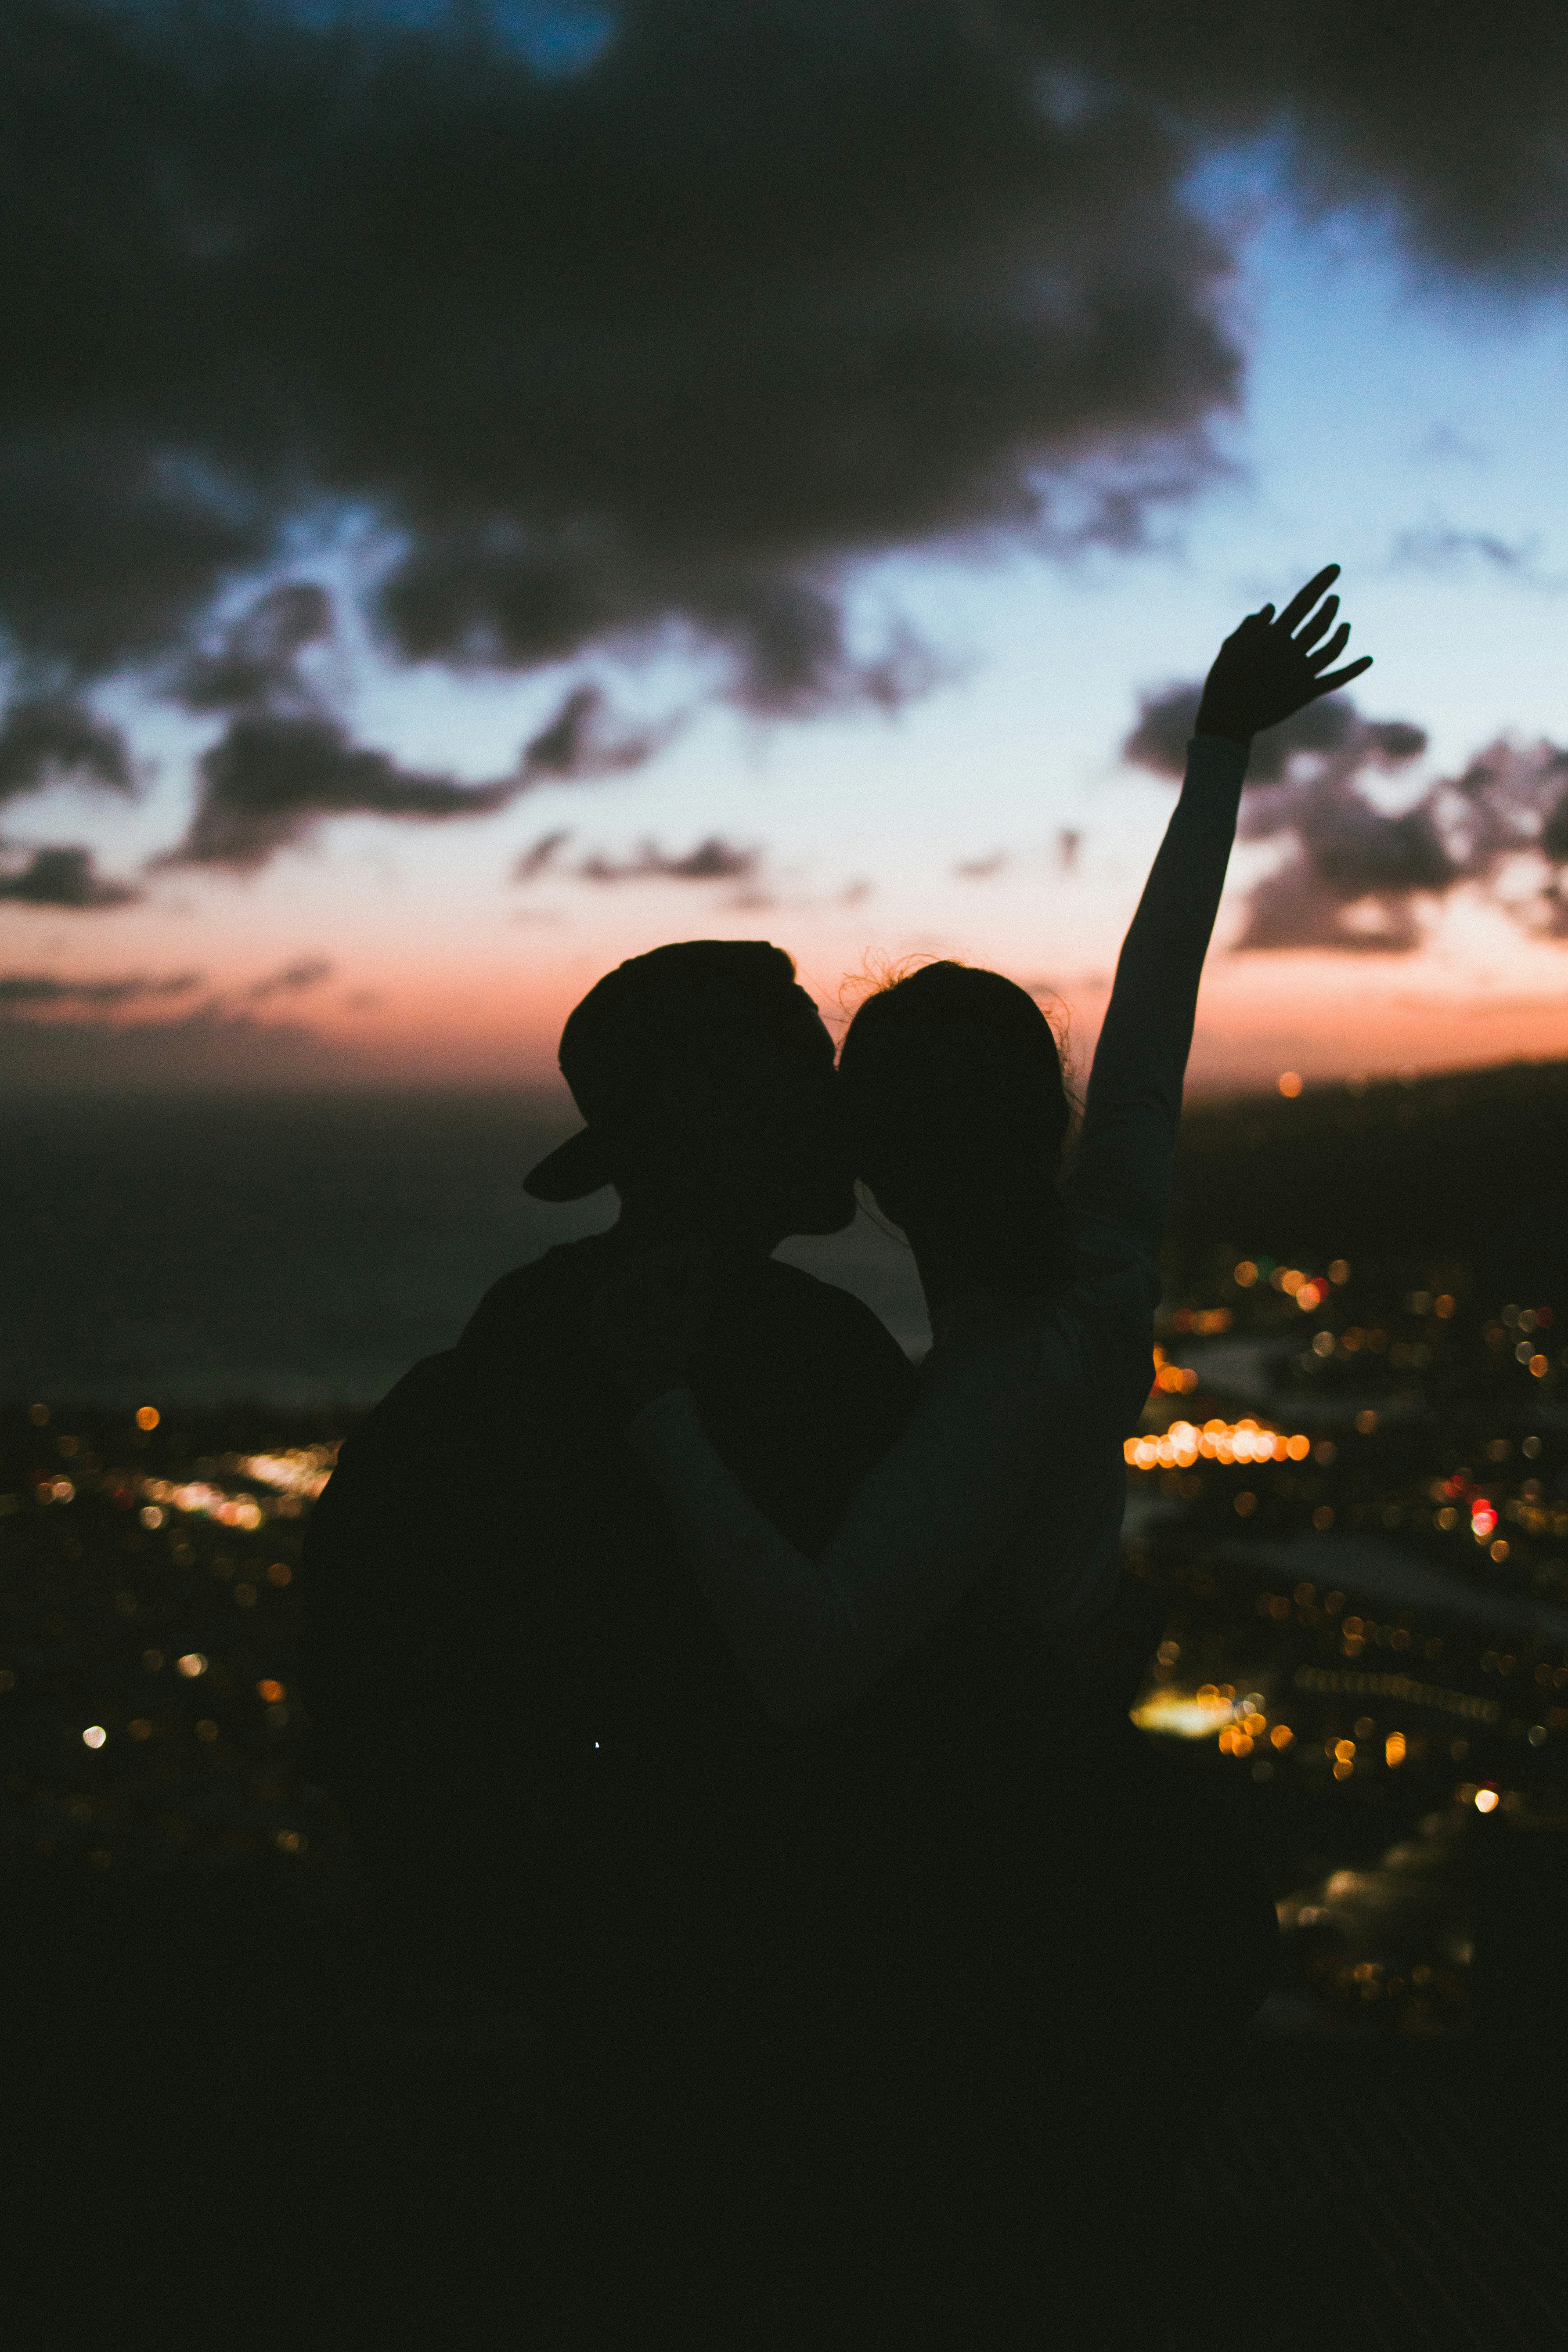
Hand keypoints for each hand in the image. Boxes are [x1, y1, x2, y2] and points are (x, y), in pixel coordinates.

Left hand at [588, 1243, 713, 1416]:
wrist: (652, 1387)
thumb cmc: (679, 1344)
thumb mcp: (697, 1306)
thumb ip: (700, 1272)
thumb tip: (702, 1248)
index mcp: (640, 1276)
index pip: (667, 1254)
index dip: (688, 1249)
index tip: (701, 1245)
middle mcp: (614, 1284)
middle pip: (644, 1261)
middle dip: (665, 1258)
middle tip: (684, 1256)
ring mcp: (600, 1304)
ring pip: (624, 1277)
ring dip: (644, 1271)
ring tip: (665, 1275)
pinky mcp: (595, 1324)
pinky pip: (610, 1297)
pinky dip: (625, 1292)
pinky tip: (640, 1294)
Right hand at [1195, 565, 1371, 748]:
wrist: (1228, 720)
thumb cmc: (1224, 681)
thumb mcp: (1230, 647)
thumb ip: (1251, 625)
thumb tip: (1273, 607)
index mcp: (1273, 637)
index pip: (1303, 602)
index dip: (1320, 583)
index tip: (1336, 568)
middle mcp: (1292, 652)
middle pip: (1321, 622)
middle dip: (1330, 606)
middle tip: (1334, 598)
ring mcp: (1302, 673)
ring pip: (1332, 647)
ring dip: (1342, 633)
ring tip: (1345, 624)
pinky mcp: (1306, 693)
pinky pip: (1335, 679)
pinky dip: (1353, 669)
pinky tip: (1369, 659)